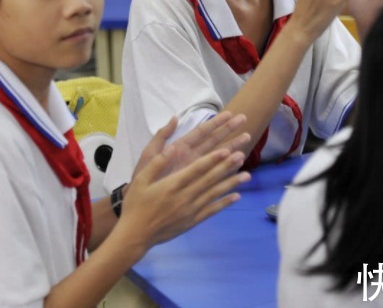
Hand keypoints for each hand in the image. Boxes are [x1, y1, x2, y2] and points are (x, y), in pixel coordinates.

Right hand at [121, 145, 249, 247]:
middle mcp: (184, 197)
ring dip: (231, 183)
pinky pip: (212, 210)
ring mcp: (190, 210)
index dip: (213, 159)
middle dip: (227, 166)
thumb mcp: (141, 180)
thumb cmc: (136, 205)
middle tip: (242, 156)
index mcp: (172, 185)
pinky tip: (237, 196)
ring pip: (214, 194)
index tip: (227, 150)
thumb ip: (157, 163)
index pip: (196, 169)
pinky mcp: (192, 221)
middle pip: (210, 179)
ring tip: (247, 175)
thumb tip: (172, 147)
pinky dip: (224, 203)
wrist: (135, 235)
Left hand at [133, 112, 249, 178]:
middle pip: (214, 141)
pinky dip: (228, 172)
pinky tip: (240, 167)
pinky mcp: (198, 184)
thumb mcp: (148, 155)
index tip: (229, 113)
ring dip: (232, 148)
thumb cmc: (142, 178)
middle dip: (229, 130)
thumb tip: (174, 118)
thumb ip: (161, 137)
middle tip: (245, 119)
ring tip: (247, 139)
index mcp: (181, 148)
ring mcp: (196, 171)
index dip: (215, 122)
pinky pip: (216, 176)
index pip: (201, 132)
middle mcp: (191, 157)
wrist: (141, 203)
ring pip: (218, 157)